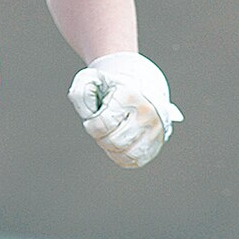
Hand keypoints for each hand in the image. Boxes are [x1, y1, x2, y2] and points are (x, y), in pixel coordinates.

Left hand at [67, 52, 182, 167]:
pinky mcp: (157, 142)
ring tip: (110, 135)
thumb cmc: (112, 85)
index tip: (92, 119)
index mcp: (128, 96)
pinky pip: (136, 160)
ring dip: (111, 149)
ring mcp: (154, 129)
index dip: (91, 126)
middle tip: (101, 128)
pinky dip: (123, 157)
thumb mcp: (92, 78)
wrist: (140, 86)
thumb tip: (88, 114)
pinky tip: (119, 145)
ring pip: (126, 154)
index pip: (102, 124)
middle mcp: (145, 114)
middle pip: (114, 142)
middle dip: (101, 138)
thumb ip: (81, 93)